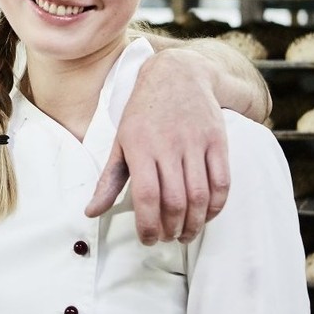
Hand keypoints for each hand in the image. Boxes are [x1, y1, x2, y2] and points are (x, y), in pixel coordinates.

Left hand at [84, 48, 229, 244]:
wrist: (177, 74)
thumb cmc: (143, 112)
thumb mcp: (121, 141)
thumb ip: (109, 180)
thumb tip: (91, 212)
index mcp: (141, 146)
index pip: (147, 196)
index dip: (149, 224)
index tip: (147, 239)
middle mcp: (169, 144)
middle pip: (175, 200)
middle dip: (172, 228)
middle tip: (168, 238)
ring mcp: (196, 142)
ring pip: (200, 195)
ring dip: (195, 223)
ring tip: (186, 234)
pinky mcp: (217, 140)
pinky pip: (222, 181)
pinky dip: (217, 205)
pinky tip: (207, 215)